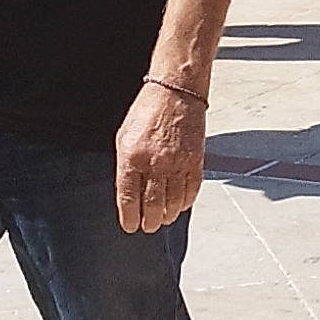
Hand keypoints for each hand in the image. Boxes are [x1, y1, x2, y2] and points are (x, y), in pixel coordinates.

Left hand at [113, 81, 208, 234]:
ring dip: (167, 215)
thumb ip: (125, 166)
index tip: (130, 227)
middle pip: (152, 205)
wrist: (176, 92)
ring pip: (173, 202)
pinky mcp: (195, 160)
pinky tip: (179, 205)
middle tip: (147, 226)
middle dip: (149, 221)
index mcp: (131, 158)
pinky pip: (191, 190)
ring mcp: (177, 162)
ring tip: (163, 219)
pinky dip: (185, 202)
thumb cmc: (147, 112)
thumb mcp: (124, 138)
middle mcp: (154, 163)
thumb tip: (129, 192)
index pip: (128, 198)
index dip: (129, 218)